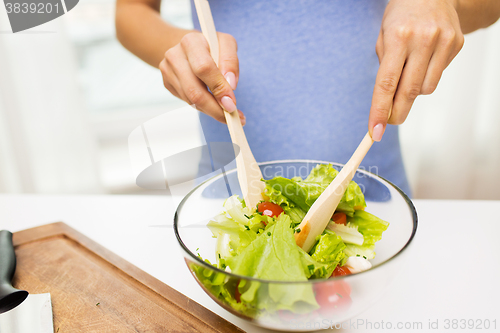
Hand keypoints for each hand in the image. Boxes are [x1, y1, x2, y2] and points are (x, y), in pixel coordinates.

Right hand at [159, 32, 244, 124]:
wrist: (187, 45)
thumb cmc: (210, 45)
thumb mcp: (226, 44)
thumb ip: (231, 61)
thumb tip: (230, 84)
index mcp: (191, 42)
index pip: (204, 68)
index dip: (219, 88)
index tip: (232, 103)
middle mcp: (175, 56)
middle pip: (194, 91)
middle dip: (215, 108)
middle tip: (232, 116)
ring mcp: (168, 71)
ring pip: (191, 101)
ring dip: (211, 110)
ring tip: (226, 112)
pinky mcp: (167, 83)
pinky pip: (187, 101)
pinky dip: (203, 107)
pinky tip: (212, 103)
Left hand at [369, 0, 463, 140]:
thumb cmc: (401, 16)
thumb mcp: (383, 36)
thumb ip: (385, 68)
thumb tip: (386, 104)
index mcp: (398, 37)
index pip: (386, 83)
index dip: (380, 110)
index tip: (376, 131)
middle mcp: (422, 39)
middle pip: (408, 92)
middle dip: (396, 113)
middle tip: (389, 122)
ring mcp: (443, 42)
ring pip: (425, 89)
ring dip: (412, 91)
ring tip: (408, 72)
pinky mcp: (456, 44)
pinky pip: (437, 76)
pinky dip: (426, 77)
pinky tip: (423, 60)